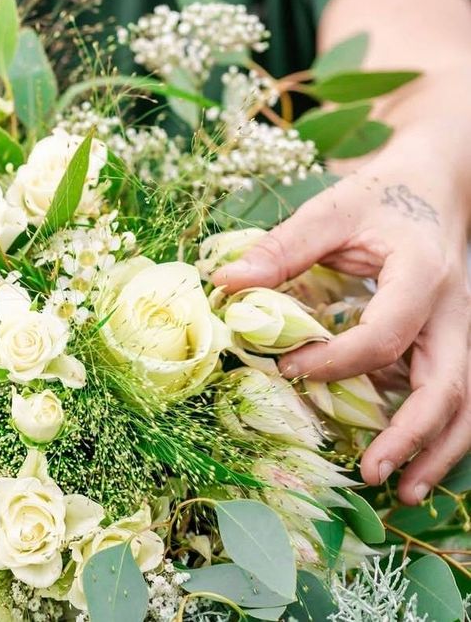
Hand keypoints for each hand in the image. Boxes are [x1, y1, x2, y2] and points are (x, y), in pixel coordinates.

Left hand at [212, 136, 470, 505]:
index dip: (336, 361)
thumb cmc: (383, 192)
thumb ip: (282, 246)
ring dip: (438, 447)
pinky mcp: (453, 337)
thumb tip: (224, 284)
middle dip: (414, 434)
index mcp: (422, 274)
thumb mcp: (332, 209)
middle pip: (449, 384)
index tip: (288, 369)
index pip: (386, 334)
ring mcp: (462, 327)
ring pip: (465, 399)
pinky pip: (454, 390)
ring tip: (403, 489)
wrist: (438, 181)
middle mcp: (455, 309)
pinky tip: (410, 456)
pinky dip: (438, 428)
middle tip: (372, 473)